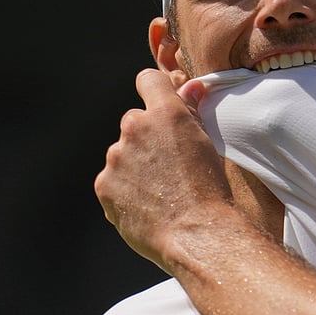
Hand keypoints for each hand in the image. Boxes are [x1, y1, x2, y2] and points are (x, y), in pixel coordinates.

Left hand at [94, 69, 231, 270]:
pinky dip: (125, 191)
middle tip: (168, 166)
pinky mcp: (104, 184)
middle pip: (134, 121)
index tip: (158, 108)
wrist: (198, 234)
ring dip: (135, 166)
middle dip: (147, 138)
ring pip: (122, 153)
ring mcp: (116, 157)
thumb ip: (192, 111)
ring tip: (159, 192)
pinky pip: (112, 180)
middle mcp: (136, 127)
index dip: (154, 91)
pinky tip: (146, 206)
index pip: (147, 80)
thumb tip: (191, 87)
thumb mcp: (207, 144)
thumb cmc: (211, 189)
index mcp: (165, 112)